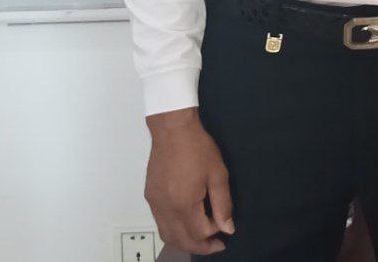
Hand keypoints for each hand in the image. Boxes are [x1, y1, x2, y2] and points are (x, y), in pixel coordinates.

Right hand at [144, 108, 234, 254]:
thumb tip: (227, 228)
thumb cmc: (197, 148)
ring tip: (201, 238)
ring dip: (184, 241)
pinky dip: (173, 230)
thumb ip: (223, 204)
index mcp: (184, 204)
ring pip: (167, 235)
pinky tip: (185, 223)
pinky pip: (160, 223)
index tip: (224, 229)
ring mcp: (155, 204)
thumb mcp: (218, 175)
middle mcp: (166, 208)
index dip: (213, 234)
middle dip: (199, 247)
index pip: (199, 233)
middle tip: (215, 245)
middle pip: (180, 240)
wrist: (173, 130)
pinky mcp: (150, 197)